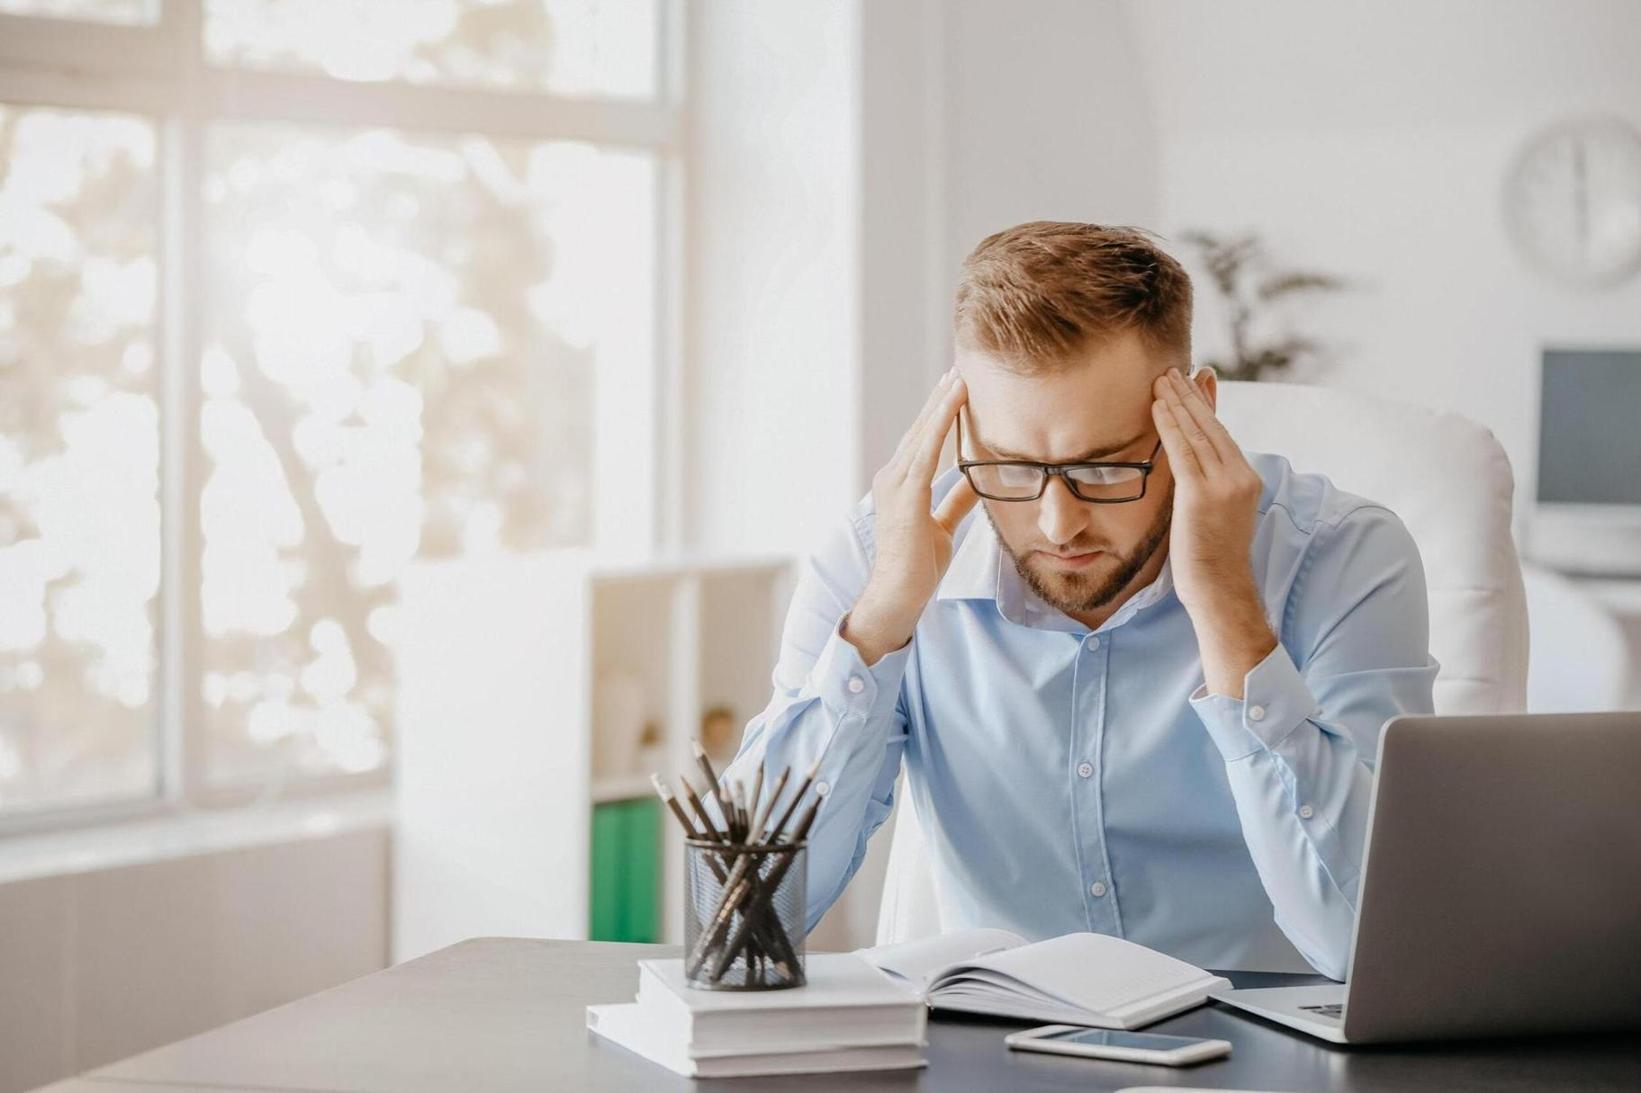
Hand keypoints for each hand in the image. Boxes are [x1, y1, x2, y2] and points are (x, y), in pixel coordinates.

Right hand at [845, 368, 979, 664]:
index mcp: (901, 484)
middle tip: (959, 367)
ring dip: (942, 402)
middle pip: (921, 428)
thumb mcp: (942, 526)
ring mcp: (895, 483)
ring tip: (959, 375)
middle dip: (940, 398)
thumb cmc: (917, 566)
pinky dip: (941, 422)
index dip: (940, 413)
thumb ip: (955, 501)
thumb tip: (974, 480)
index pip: (924, 440)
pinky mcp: (905, 494)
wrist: (897, 596)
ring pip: (923, 432)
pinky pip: (926, 450)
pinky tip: (954, 401)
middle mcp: (893, 477)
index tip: (957, 387)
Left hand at [1151, 367, 1276, 696]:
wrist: (1219, 589)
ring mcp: (1225, 484)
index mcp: (1246, 478)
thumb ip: (1206, 483)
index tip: (1192, 379)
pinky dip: (1170, 425)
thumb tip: (1194, 467)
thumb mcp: (1213, 512)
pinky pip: (1183, 451)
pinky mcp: (1203, 494)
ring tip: (1160, 379)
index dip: (1203, 405)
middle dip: (1189, 395)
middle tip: (1171, 369)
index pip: (1221, 433)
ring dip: (1177, 402)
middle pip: (1211, 426)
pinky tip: (1158, 406)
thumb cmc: (1210, 557)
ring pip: (1198, 433)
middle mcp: (1241, 476)